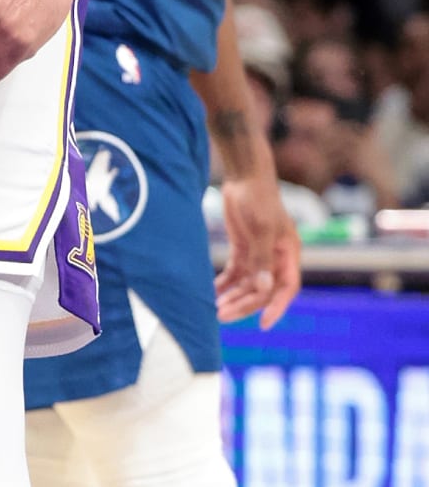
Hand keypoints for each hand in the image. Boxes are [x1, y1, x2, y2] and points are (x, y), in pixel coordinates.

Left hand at [217, 165, 300, 328]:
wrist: (244, 176)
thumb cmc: (258, 198)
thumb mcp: (261, 228)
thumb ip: (262, 258)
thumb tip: (262, 289)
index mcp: (288, 255)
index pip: (286, 289)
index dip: (276, 308)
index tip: (263, 324)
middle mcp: (275, 259)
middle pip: (262, 290)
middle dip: (244, 305)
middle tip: (222, 316)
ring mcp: (258, 255)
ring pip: (247, 285)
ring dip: (233, 297)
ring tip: (215, 310)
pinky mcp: (243, 249)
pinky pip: (235, 273)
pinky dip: (225, 284)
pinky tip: (212, 293)